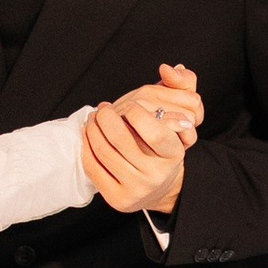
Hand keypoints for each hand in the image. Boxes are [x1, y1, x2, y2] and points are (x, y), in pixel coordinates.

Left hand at [79, 64, 201, 213]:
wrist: (159, 188)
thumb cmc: (163, 148)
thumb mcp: (180, 120)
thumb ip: (180, 89)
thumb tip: (169, 68)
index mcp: (174, 155)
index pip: (156, 133)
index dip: (137, 114)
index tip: (128, 105)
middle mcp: (156, 174)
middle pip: (121, 139)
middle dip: (106, 118)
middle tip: (103, 108)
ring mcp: (136, 189)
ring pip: (103, 151)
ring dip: (92, 129)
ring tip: (93, 118)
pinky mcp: (117, 199)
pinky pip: (93, 168)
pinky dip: (86, 147)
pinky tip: (88, 136)